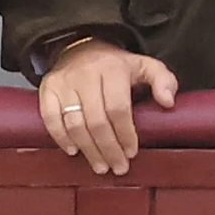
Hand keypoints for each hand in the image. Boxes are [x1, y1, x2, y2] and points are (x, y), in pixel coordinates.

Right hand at [38, 40, 177, 175]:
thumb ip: (164, 80)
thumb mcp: (144, 65)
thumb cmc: (116, 65)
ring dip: (88, 149)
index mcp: (112, 68)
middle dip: (109, 149)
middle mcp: (85, 74)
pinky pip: (50, 117)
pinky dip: (60, 137)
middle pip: (96, 120)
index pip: (118, 108)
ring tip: (100, 166)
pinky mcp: (47, 87)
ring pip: (74, 123)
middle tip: (118, 167)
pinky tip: (73, 151)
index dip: (125, 134)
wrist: (79, 47)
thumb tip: (168, 102)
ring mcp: (63, 81)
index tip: (131, 152)